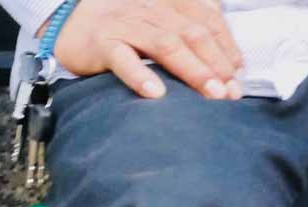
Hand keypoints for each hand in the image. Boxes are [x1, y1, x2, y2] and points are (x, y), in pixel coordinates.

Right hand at [53, 0, 244, 100]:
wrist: (69, 21)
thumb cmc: (123, 28)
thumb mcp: (160, 21)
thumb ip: (190, 31)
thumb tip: (229, 61)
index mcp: (168, 1)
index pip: (205, 19)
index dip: (225, 46)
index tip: (239, 74)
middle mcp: (150, 7)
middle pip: (190, 32)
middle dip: (215, 63)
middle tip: (231, 92)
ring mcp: (126, 23)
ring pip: (164, 44)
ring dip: (191, 70)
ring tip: (210, 94)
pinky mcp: (102, 42)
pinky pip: (122, 58)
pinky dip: (140, 76)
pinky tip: (157, 94)